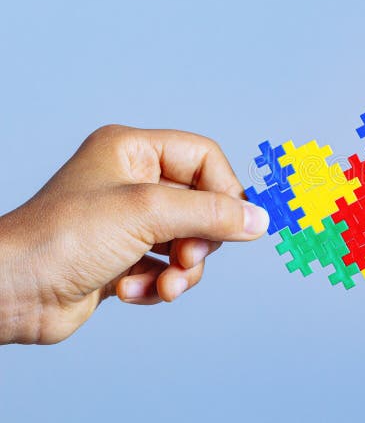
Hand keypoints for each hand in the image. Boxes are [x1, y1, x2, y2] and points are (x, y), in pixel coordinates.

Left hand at [0, 125, 268, 343]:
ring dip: (182, 269)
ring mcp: (127, 221)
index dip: (225, 190)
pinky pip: (165, 267)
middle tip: (186, 259)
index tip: (236, 224)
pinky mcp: (122, 258)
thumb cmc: (64, 237)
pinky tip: (134, 291)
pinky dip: (158, 282)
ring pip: (187, 240)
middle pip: (201, 203)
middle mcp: (132, 181)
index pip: (204, 158)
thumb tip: (261, 220)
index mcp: (133, 151)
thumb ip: (211, 214)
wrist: (11, 293)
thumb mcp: (148, 213)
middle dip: (199, 239)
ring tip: (163, 285)